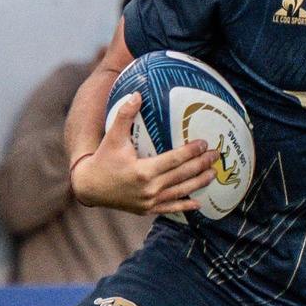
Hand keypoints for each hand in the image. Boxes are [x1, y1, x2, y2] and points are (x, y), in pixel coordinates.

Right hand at [71, 93, 218, 214]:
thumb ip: (125, 115)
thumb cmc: (102, 159)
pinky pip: (170, 208)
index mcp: (142, 171)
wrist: (89, 187)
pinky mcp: (147, 210)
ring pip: (180, 192)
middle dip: (201, 165)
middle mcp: (149, 188)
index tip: (204, 143)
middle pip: (182, 175)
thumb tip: (137, 94)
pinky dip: (185, 206)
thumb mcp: (113, 136)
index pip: (174, 160)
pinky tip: (199, 203)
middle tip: (216, 156)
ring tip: (213, 174)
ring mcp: (149, 202)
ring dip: (199, 183)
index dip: (191, 152)